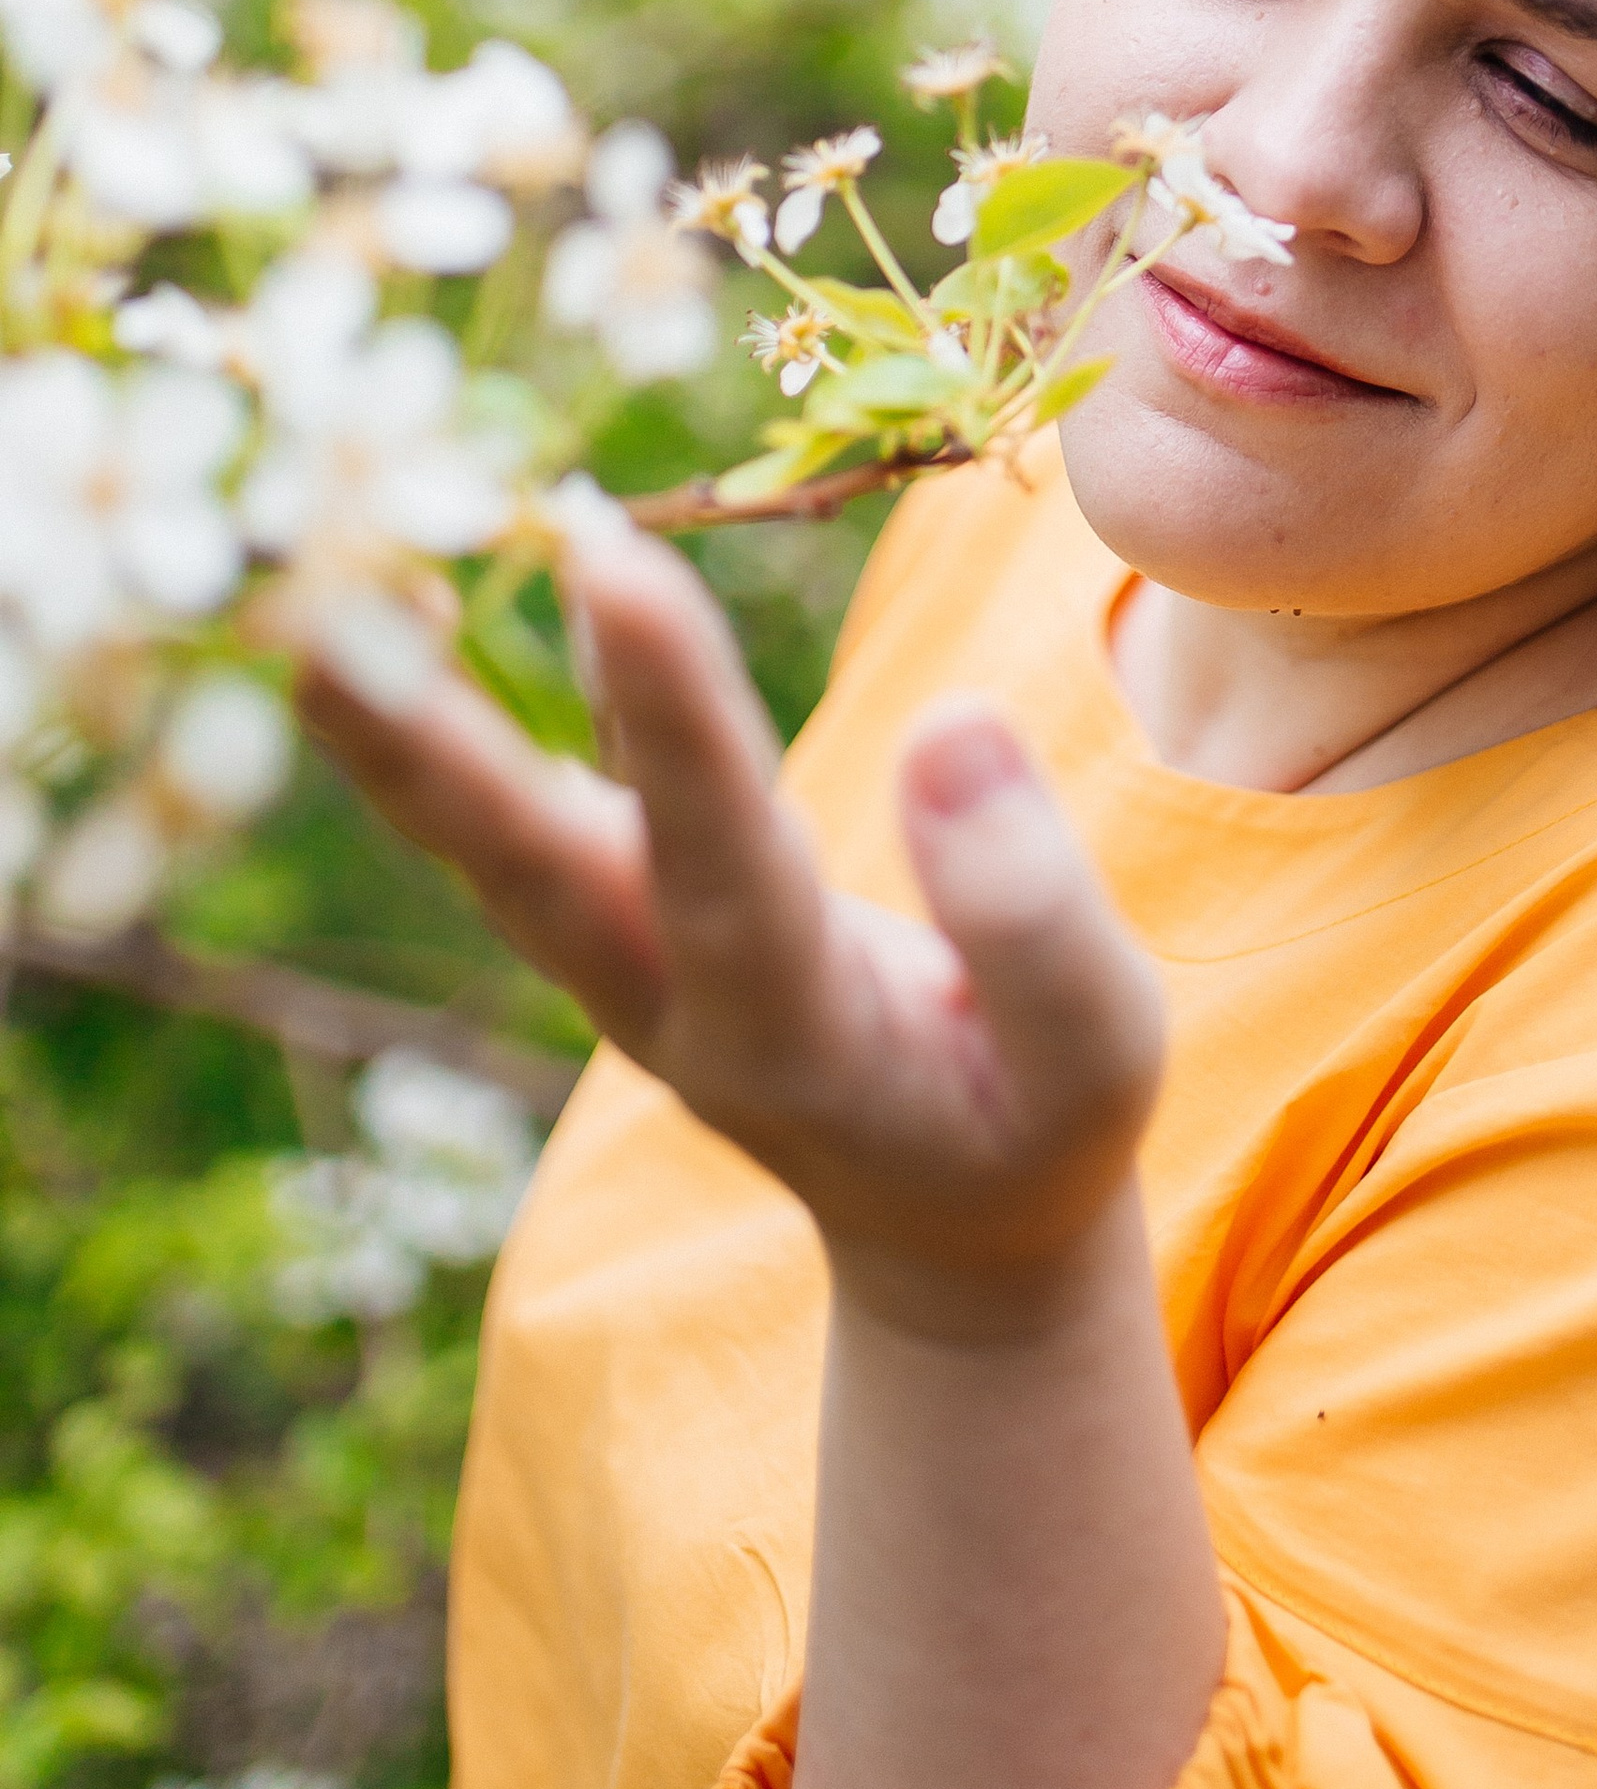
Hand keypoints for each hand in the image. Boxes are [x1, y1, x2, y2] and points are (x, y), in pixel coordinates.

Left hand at [297, 522, 1166, 1326]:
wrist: (943, 1223)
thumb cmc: (1030, 1124)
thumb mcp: (1098, 1057)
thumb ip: (1034, 912)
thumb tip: (951, 722)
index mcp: (796, 1032)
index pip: (722, 854)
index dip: (673, 716)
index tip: (616, 564)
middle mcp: (664, 1000)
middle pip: (528, 864)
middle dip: (431, 740)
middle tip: (324, 610)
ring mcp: (615, 967)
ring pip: (485, 838)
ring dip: (392, 722)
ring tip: (307, 585)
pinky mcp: (609, 917)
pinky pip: (509, 806)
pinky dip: (440, 714)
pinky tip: (400, 597)